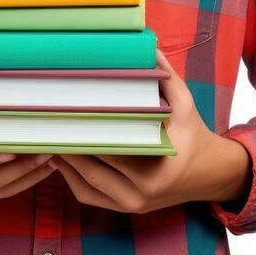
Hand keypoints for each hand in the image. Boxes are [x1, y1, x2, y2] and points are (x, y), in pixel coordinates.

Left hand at [54, 49, 250, 213]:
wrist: (209, 174)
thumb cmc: (192, 132)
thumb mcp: (184, 102)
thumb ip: (165, 75)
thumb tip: (146, 45)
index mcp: (158, 167)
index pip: (112, 148)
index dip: (86, 130)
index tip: (67, 111)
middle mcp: (143, 193)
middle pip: (93, 168)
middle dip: (68, 144)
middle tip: (48, 121)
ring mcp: (133, 205)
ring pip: (85, 185)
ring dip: (64, 162)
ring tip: (46, 136)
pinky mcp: (125, 209)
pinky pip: (88, 196)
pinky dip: (70, 178)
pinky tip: (59, 156)